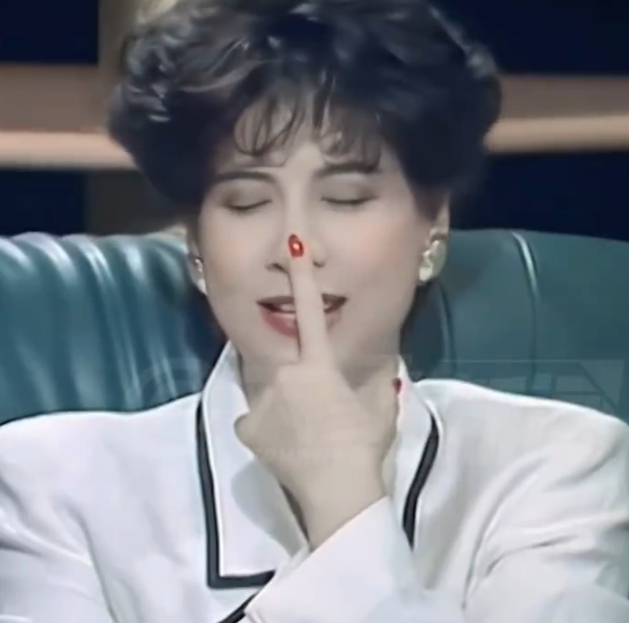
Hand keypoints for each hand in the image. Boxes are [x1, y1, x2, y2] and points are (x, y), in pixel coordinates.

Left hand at [234, 233, 397, 544]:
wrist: (338, 489)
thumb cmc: (363, 443)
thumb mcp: (379, 407)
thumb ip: (377, 380)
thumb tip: (385, 365)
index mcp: (319, 364)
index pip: (310, 312)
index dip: (302, 278)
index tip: (293, 244)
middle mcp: (285, 373)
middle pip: (289, 367)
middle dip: (301, 385)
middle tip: (320, 418)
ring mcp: (263, 401)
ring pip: (272, 397)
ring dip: (285, 411)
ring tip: (305, 438)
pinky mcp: (248, 428)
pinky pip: (256, 423)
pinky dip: (267, 432)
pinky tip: (284, 449)